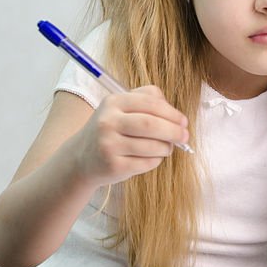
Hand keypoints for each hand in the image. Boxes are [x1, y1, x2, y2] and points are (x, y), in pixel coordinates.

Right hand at [68, 85, 188, 186]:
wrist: (81, 158)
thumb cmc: (111, 130)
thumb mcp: (121, 108)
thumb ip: (147, 100)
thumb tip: (176, 114)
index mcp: (113, 102)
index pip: (150, 103)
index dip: (171, 113)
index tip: (183, 121)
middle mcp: (108, 122)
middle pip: (151, 125)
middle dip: (173, 131)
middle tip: (184, 136)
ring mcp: (109, 145)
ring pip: (151, 146)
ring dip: (166, 148)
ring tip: (167, 148)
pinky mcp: (113, 165)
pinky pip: (146, 163)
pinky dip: (156, 160)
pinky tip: (153, 157)